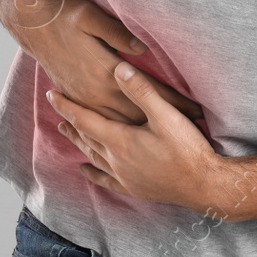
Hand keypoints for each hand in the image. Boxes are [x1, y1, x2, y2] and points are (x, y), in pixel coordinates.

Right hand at [11, 0, 203, 125]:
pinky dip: (123, 134)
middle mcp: (96, 91)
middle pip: (138, 113)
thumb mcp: (92, 18)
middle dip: (167, 122)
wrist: (34, 26)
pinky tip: (136, 140)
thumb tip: (143, 50)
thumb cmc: (67, 17)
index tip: (196, 110)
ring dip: (147, 133)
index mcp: (105, 72)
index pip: (147, 91)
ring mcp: (86, 99)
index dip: (173, 101)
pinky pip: (103, 125)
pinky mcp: (77, 100)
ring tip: (174, 142)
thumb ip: (118, 34)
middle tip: (195, 131)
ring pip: (121, 125)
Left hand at [49, 60, 223, 210]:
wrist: (204, 186)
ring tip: (66, 131)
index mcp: (120, 140)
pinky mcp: (134, 188)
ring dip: (78, 142)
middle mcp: (116, 160)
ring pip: (92, 155)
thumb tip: (119, 68)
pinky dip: (92, 173)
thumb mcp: (166, 115)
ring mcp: (124, 176)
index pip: (85, 119)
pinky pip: (105, 179)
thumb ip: (141, 91)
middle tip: (57, 107)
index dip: (67, 106)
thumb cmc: (187, 149)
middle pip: (85, 137)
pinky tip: (85, 171)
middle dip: (70, 121)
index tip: (52, 94)